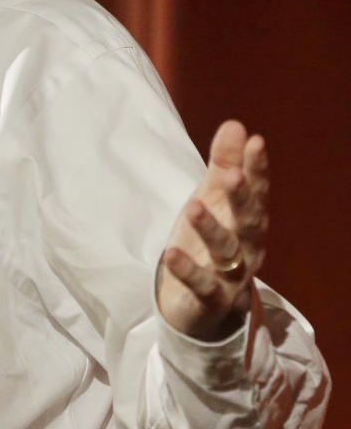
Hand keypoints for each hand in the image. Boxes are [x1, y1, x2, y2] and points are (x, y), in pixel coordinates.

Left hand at [156, 119, 268, 340]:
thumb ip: (223, 164)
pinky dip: (187, 270)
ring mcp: (230, 276)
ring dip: (211, 229)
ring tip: (194, 207)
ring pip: (226, 252)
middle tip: (232, 175)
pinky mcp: (209, 300)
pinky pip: (201, 286)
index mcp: (249, 221)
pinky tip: (171, 254)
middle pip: (248, 221)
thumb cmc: (208, 242)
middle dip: (242, 198)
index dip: (257, 169)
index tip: (255, 142)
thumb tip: (236, 124)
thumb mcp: (212, 199)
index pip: (257, 192)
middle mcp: (247, 248)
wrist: (197, 304)